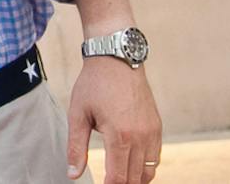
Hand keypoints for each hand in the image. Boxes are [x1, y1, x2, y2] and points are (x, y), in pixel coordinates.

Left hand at [67, 57, 161, 183]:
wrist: (117, 59)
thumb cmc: (94, 85)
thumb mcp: (78, 114)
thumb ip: (76, 147)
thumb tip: (72, 175)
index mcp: (120, 136)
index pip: (118, 178)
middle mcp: (141, 137)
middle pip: (135, 179)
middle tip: (108, 183)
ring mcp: (152, 133)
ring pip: (148, 171)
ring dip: (135, 180)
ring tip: (119, 180)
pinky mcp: (157, 127)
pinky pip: (155, 158)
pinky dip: (145, 168)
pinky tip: (131, 168)